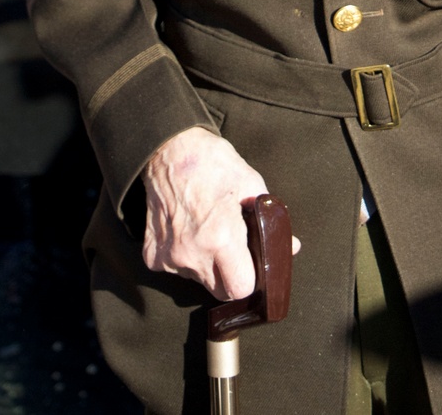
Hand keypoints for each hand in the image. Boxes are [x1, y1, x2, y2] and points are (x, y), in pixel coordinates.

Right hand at [142, 126, 299, 299]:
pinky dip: (183, 257)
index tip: (252, 266)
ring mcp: (169, 256)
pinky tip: (187, 230)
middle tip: (231, 251)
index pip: (241, 288)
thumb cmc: (213, 163)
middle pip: (219, 291)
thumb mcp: (251, 184)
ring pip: (197, 280)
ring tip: (206, 231)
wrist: (169, 149)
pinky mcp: (152, 255)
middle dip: (230, 277)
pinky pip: (175, 269)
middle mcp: (193, 253)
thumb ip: (271, 221)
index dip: (251, 279)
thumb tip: (289, 246)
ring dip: (205, 266)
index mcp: (221, 237)